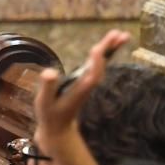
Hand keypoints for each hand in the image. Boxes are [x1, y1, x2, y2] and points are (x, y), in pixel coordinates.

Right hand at [33, 29, 129, 161]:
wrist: (59, 130)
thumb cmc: (50, 116)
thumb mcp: (44, 102)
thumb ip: (48, 87)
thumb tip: (50, 72)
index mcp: (78, 90)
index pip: (91, 77)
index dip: (95, 64)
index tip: (97, 49)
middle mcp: (86, 86)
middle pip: (101, 67)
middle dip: (109, 50)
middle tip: (120, 34)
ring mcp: (87, 84)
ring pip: (101, 64)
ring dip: (110, 49)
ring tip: (120, 34)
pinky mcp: (85, 82)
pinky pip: (97, 66)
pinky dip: (102, 54)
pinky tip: (105, 46)